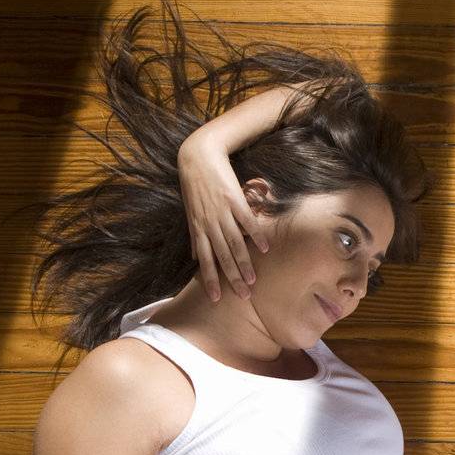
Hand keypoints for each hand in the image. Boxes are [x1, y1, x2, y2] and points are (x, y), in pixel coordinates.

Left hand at [177, 134, 268, 303]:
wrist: (198, 156)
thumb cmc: (194, 185)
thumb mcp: (190, 212)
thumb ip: (194, 236)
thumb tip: (194, 257)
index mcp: (198, 228)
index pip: (205, 260)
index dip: (210, 280)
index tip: (217, 298)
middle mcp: (209, 223)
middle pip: (222, 256)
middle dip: (232, 278)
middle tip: (243, 296)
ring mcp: (221, 211)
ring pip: (234, 243)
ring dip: (244, 263)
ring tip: (253, 280)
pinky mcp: (233, 198)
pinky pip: (246, 221)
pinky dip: (256, 235)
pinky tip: (265, 248)